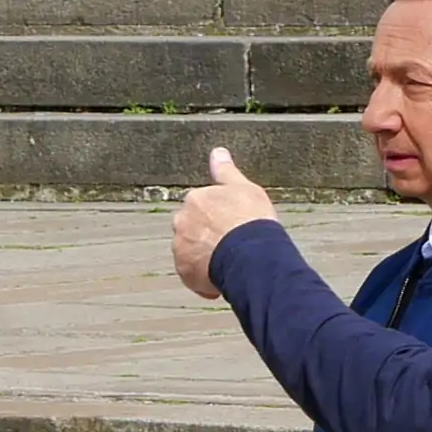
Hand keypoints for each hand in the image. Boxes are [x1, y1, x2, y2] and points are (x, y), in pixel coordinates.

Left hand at [172, 150, 281, 301]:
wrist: (251, 254)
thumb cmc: (250, 219)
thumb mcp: (243, 188)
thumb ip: (226, 171)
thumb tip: (217, 152)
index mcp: (195, 200)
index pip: (201, 208)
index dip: (218, 218)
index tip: (232, 225)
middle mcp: (181, 222)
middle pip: (192, 230)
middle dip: (207, 237)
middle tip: (230, 245)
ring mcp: (181, 248)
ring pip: (191, 253)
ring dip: (204, 257)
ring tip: (229, 263)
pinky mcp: (185, 272)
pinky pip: (193, 276)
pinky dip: (204, 279)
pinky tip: (223, 279)